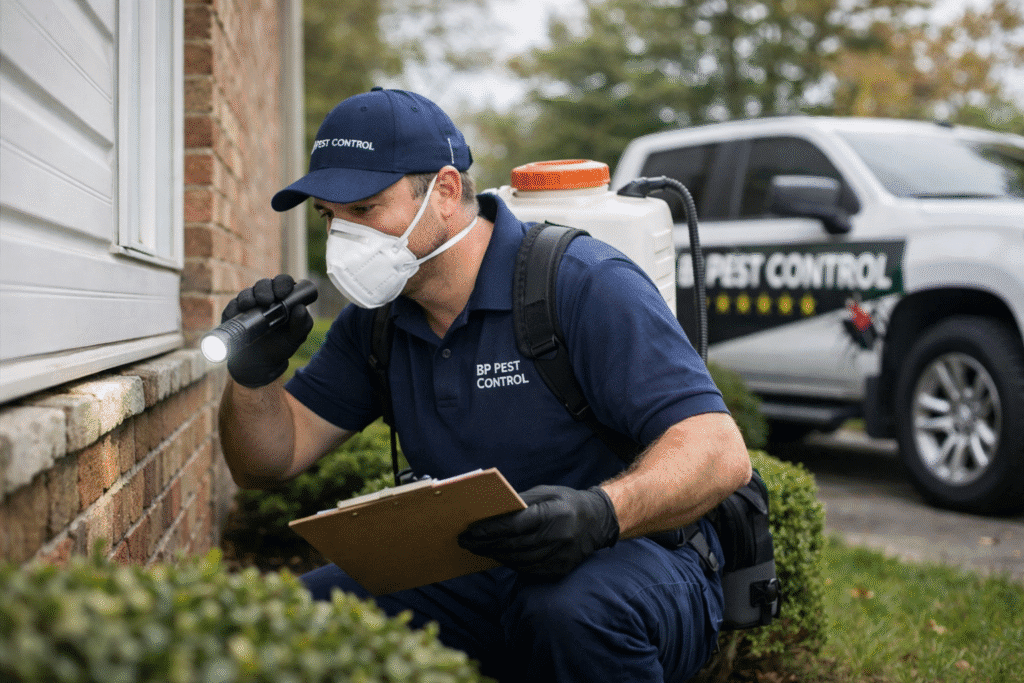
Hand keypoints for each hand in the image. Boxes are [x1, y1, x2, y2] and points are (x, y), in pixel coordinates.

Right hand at [221, 274, 313, 387]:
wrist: (258, 365)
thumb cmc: (280, 347)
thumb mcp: (295, 338)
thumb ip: (302, 324)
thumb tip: (301, 308)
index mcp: (284, 300)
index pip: (284, 283)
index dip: (283, 284)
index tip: (282, 293)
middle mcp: (267, 299)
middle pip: (265, 284)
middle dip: (265, 289)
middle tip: (266, 300)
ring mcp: (249, 305)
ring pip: (248, 292)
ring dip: (249, 296)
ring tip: (250, 305)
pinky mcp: (234, 314)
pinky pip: (233, 306)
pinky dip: (235, 307)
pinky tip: (239, 311)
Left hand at [457, 485, 618, 578]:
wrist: (598, 522)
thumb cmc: (566, 502)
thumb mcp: (545, 493)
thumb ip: (520, 502)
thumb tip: (492, 511)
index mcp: (552, 514)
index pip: (514, 525)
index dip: (489, 530)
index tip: (469, 531)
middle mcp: (557, 537)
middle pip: (512, 545)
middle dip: (485, 544)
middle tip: (466, 542)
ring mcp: (559, 557)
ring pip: (517, 560)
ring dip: (495, 554)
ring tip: (479, 548)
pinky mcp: (559, 570)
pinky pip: (528, 570)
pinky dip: (511, 562)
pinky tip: (500, 555)